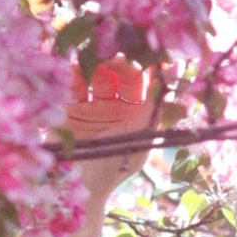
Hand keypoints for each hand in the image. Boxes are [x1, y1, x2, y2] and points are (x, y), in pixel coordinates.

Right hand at [65, 56, 160, 202]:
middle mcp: (114, 105)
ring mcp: (90, 104)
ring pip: (94, 73)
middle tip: (117, 48)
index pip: (143, 80)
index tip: (149, 48)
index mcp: (135, 112)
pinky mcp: (67, 107)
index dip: (147, 64)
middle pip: (118, 72)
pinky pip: (70, 83)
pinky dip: (72, 72)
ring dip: (95, 61)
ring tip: (95, 52)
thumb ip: (155, 109)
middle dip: (119, 58)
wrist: (77, 187)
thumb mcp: (140, 137)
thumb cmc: (114, 167)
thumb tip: (170, 79)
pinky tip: (74, 66)